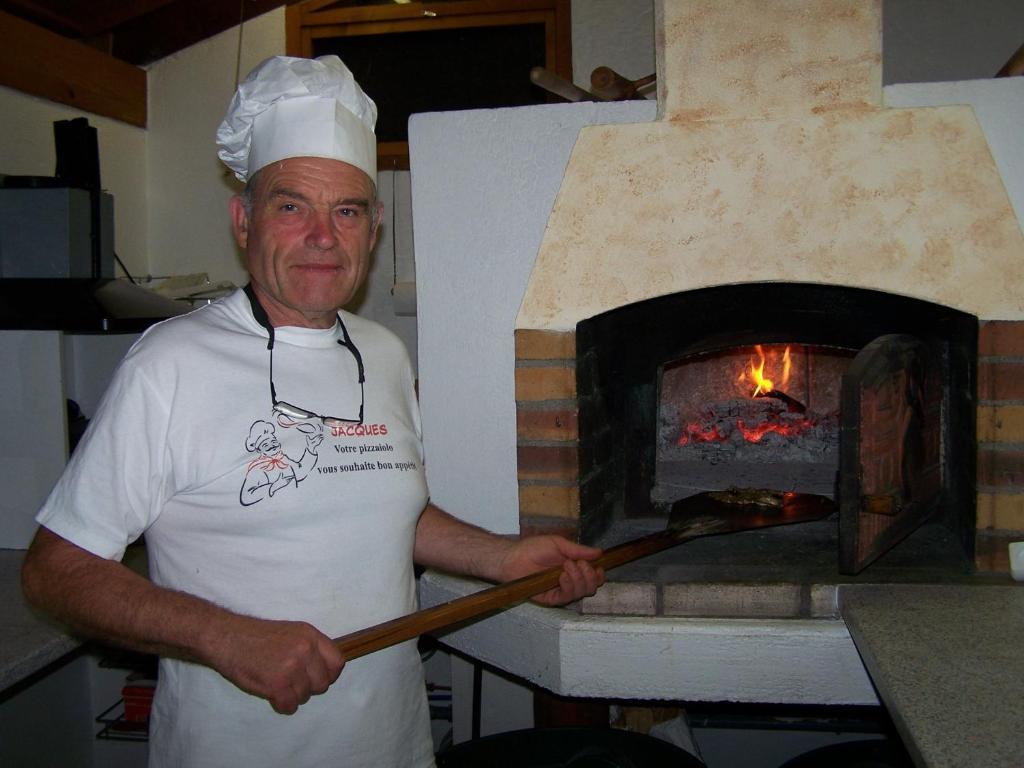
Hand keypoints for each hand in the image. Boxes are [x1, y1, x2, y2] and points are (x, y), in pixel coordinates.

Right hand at [205, 615, 344, 714]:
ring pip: (305, 696)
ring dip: (293, 696)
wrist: (227, 638)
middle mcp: (305, 650)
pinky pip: (290, 706)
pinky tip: (273, 695)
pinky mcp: (277, 684)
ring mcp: (292, 667)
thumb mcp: (291, 632)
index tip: (317, 678)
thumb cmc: (257, 637)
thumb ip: (310, 648)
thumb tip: (325, 669)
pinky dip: (282, 705)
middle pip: (322, 684)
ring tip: (278, 685)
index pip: (337, 663)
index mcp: (310, 635)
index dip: (329, 675)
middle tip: (292, 683)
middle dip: (309, 688)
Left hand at [497, 535, 604, 606]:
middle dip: (590, 575)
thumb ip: (578, 550)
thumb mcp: (558, 544)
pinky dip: (569, 586)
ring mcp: (561, 590)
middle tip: (579, 563)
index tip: (598, 566)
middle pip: (591, 586)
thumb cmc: (533, 548)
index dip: (599, 574)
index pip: (594, 576)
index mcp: (573, 567)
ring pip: (582, 592)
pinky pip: (567, 597)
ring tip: (566, 566)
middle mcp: (570, 581)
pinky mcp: (551, 599)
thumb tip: (600, 552)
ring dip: (579, 578)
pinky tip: (562, 576)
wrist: (513, 557)